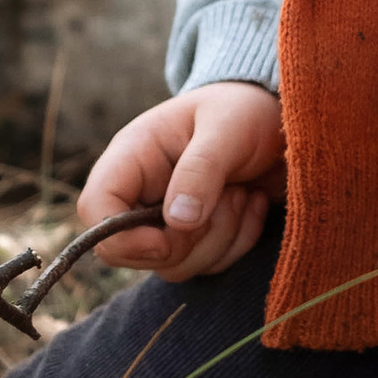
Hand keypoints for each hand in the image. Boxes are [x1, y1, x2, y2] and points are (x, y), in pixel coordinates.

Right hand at [75, 80, 286, 280]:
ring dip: (220, 238)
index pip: (95, 208)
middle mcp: (142, 192)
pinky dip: (238, 242)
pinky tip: (253, 203)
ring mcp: (167, 219)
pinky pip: (207, 266)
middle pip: (133, 251)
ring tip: (244, 193)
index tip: (169, 238)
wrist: (282, 121)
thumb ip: (201, 169)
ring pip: (175, 265)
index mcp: (133, 156)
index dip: (121, 236)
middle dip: (187, 240)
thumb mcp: (227, 129)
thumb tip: (177, 221)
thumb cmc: (246, 110)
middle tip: (228, 196)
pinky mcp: (196, 238)